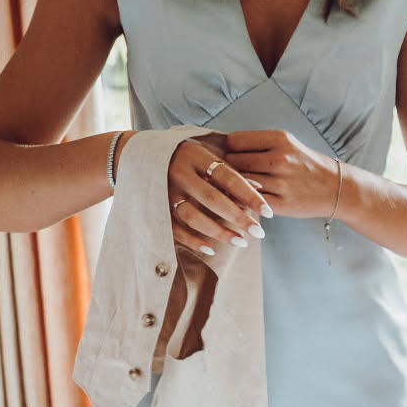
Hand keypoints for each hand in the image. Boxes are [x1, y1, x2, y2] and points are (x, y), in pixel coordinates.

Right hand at [166, 134, 270, 257]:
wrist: (137, 156)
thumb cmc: (184, 158)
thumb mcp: (205, 157)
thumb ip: (229, 172)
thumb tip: (260, 188)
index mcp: (196, 156)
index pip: (229, 178)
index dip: (249, 196)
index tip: (268, 212)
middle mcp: (179, 173)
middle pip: (213, 199)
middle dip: (238, 218)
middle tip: (259, 232)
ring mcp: (164, 191)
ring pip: (193, 216)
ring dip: (219, 232)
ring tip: (241, 242)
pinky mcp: (154, 207)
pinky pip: (173, 228)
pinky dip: (192, 240)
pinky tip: (211, 250)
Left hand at [222, 129, 340, 218]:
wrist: (337, 188)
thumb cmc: (306, 165)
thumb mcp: (287, 144)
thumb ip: (258, 144)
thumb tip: (222, 148)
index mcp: (280, 139)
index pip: (234, 141)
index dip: (228, 149)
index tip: (232, 157)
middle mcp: (280, 159)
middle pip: (233, 162)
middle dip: (229, 168)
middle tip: (231, 174)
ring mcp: (281, 183)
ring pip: (239, 182)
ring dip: (235, 186)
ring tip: (236, 187)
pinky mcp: (282, 204)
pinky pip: (250, 201)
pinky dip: (245, 201)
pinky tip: (247, 200)